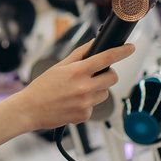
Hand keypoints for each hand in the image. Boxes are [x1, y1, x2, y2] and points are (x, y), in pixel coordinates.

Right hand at [20, 43, 135, 129]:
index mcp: (77, 71)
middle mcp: (84, 87)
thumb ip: (80, 54)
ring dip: (97, 90)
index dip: (122, 52)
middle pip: (112, 77)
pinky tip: (73, 102)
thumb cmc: (42, 87)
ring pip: (105, 93)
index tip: (130, 48)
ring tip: (78, 91)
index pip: (106, 58)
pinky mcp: (84, 116)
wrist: (30, 110)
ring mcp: (85, 103)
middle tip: (96, 74)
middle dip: (108, 74)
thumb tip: (95, 44)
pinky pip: (94, 106)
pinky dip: (88, 103)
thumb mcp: (59, 66)